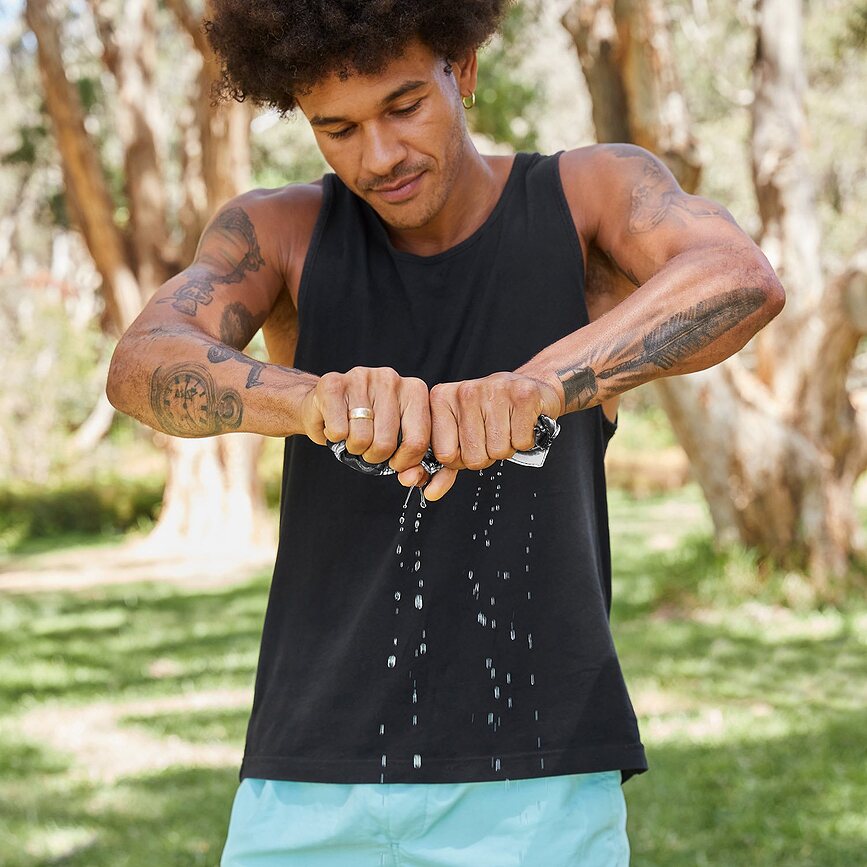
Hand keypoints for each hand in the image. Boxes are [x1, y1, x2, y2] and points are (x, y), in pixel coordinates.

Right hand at [299, 367, 432, 487]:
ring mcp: (362, 377)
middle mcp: (391, 379)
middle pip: (386, 444)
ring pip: (361, 439)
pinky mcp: (333, 384)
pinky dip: (334, 437)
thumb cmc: (368, 426)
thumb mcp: (397, 439)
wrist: (324, 405)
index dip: (404, 463)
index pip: (417, 441)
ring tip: (352, 433)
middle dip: (374, 456)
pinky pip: (338, 431)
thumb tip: (412, 478)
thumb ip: (412, 461)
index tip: (395, 462)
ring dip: (353, 447)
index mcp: (415, 391)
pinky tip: (337, 424)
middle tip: (368, 446)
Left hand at [424, 372, 561, 500]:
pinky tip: (520, 422)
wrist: (528, 388)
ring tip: (506, 428)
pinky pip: (521, 442)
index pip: (444, 455)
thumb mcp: (460, 437)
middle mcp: (464, 391)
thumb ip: (444, 467)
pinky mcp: (524, 395)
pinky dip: (525, 441)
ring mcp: (494, 390)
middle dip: (486, 455)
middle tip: (491, 435)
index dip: (461, 459)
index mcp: (441, 398)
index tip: (469, 444)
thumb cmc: (490, 415)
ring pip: (498, 451)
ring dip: (507, 448)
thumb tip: (431, 492)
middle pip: (473, 457)